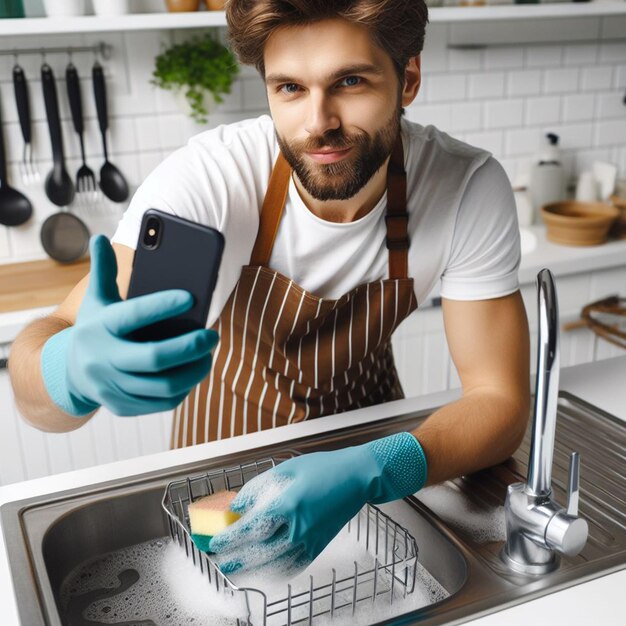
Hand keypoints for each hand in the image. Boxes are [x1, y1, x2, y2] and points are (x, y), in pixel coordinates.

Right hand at [41, 235, 216, 416]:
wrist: (69, 372)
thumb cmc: (96, 328)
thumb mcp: (96, 300)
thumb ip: (103, 271)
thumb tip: (98, 236)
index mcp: (100, 327)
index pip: (133, 314)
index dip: (162, 304)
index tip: (191, 296)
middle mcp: (103, 359)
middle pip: (154, 357)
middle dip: (189, 347)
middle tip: (212, 335)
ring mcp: (112, 386)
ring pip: (164, 385)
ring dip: (194, 370)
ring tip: (208, 354)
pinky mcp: (122, 407)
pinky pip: (162, 402)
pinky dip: (184, 388)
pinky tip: (194, 372)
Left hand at [207, 432, 426, 575]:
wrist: (355, 478)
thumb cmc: (322, 469)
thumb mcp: (285, 470)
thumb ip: (257, 489)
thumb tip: (236, 507)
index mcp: (287, 505)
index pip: (250, 529)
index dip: (229, 538)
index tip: (214, 541)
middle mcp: (297, 527)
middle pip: (258, 552)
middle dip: (234, 559)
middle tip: (217, 560)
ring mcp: (309, 540)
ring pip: (274, 565)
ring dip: (250, 569)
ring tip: (234, 568)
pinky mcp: (318, 547)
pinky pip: (292, 566)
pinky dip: (273, 571)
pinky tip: (263, 570)